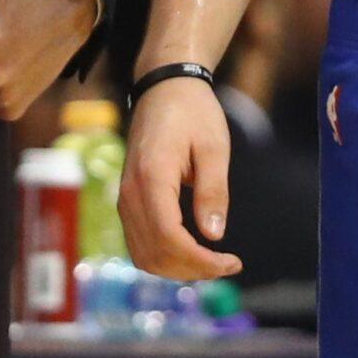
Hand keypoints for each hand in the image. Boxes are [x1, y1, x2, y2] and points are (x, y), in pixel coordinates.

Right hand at [122, 75, 240, 280]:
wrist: (163, 88)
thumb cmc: (193, 112)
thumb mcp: (213, 147)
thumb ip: (212, 191)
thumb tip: (214, 236)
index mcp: (152, 177)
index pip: (169, 238)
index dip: (200, 261)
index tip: (232, 262)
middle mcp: (131, 192)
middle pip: (154, 253)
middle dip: (192, 270)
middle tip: (228, 264)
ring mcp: (124, 198)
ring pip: (143, 255)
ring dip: (177, 269)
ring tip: (212, 263)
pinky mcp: (127, 200)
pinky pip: (139, 243)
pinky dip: (163, 257)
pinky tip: (191, 252)